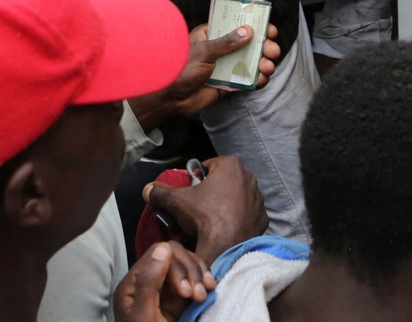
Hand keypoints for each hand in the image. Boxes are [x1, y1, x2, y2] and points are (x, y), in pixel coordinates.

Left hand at [113, 241, 212, 321]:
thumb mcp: (144, 315)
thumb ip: (149, 282)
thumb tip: (163, 248)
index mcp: (132, 284)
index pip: (156, 255)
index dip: (176, 266)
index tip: (186, 292)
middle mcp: (148, 280)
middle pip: (174, 255)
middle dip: (190, 271)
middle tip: (198, 296)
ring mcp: (165, 286)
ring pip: (187, 262)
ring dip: (200, 274)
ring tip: (206, 293)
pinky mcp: (180, 295)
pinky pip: (195, 275)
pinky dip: (204, 278)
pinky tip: (210, 289)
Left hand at [130, 23, 281, 128]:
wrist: (169, 99)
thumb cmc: (180, 69)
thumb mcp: (203, 51)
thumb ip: (226, 42)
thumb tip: (248, 31)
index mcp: (212, 35)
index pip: (236, 25)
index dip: (254, 25)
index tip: (268, 28)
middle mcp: (221, 50)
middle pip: (249, 44)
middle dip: (264, 46)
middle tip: (272, 50)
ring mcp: (225, 67)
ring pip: (250, 62)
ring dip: (263, 63)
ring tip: (268, 67)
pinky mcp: (227, 84)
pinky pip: (246, 80)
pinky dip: (256, 80)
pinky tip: (262, 79)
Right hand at [144, 155, 266, 263]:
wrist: (227, 247)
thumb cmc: (203, 216)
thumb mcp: (176, 201)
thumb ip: (160, 192)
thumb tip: (147, 189)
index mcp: (231, 165)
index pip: (209, 166)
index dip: (196, 178)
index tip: (190, 193)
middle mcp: (249, 176)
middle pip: (224, 181)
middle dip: (212, 191)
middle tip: (198, 208)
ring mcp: (258, 198)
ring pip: (237, 198)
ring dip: (226, 205)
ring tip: (211, 221)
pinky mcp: (263, 218)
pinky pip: (247, 215)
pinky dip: (238, 220)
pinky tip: (226, 230)